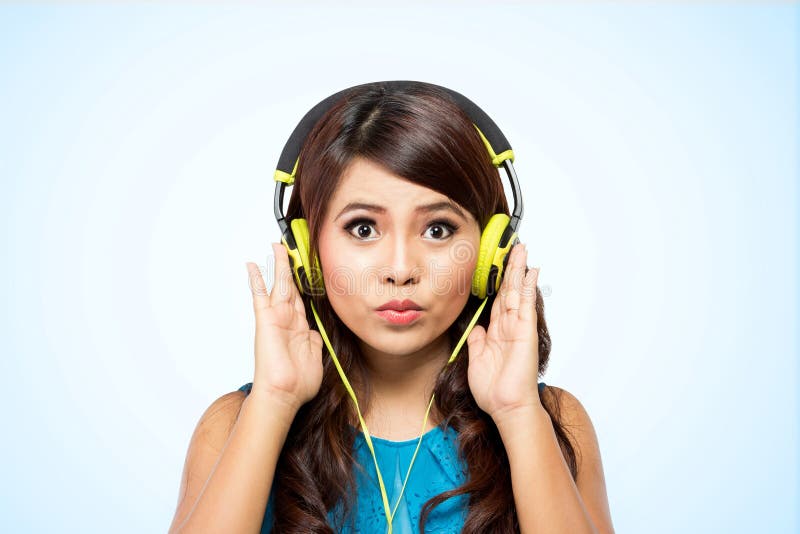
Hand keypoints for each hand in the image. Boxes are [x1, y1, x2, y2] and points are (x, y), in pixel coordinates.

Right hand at [245, 242, 323, 412]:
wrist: (285, 394)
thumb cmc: (298, 383)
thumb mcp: (315, 356)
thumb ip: (314, 340)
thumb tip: (314, 331)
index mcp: (300, 327)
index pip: (301, 298)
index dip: (303, 282)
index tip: (304, 266)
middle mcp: (288, 319)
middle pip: (290, 286)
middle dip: (290, 267)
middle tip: (288, 248)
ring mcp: (276, 318)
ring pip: (279, 284)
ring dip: (279, 265)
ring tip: (277, 247)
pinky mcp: (265, 320)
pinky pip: (259, 295)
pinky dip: (256, 279)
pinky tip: (252, 265)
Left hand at [466, 242, 541, 421]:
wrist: (506, 406)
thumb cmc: (493, 390)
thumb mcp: (477, 361)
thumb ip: (477, 342)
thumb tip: (477, 328)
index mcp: (496, 333)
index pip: (497, 301)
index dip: (498, 283)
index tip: (498, 265)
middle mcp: (509, 327)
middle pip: (509, 291)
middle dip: (511, 269)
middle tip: (514, 248)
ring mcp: (518, 328)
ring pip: (517, 292)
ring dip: (519, 271)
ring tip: (521, 251)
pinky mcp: (525, 331)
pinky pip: (526, 304)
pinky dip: (528, 287)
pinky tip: (530, 272)